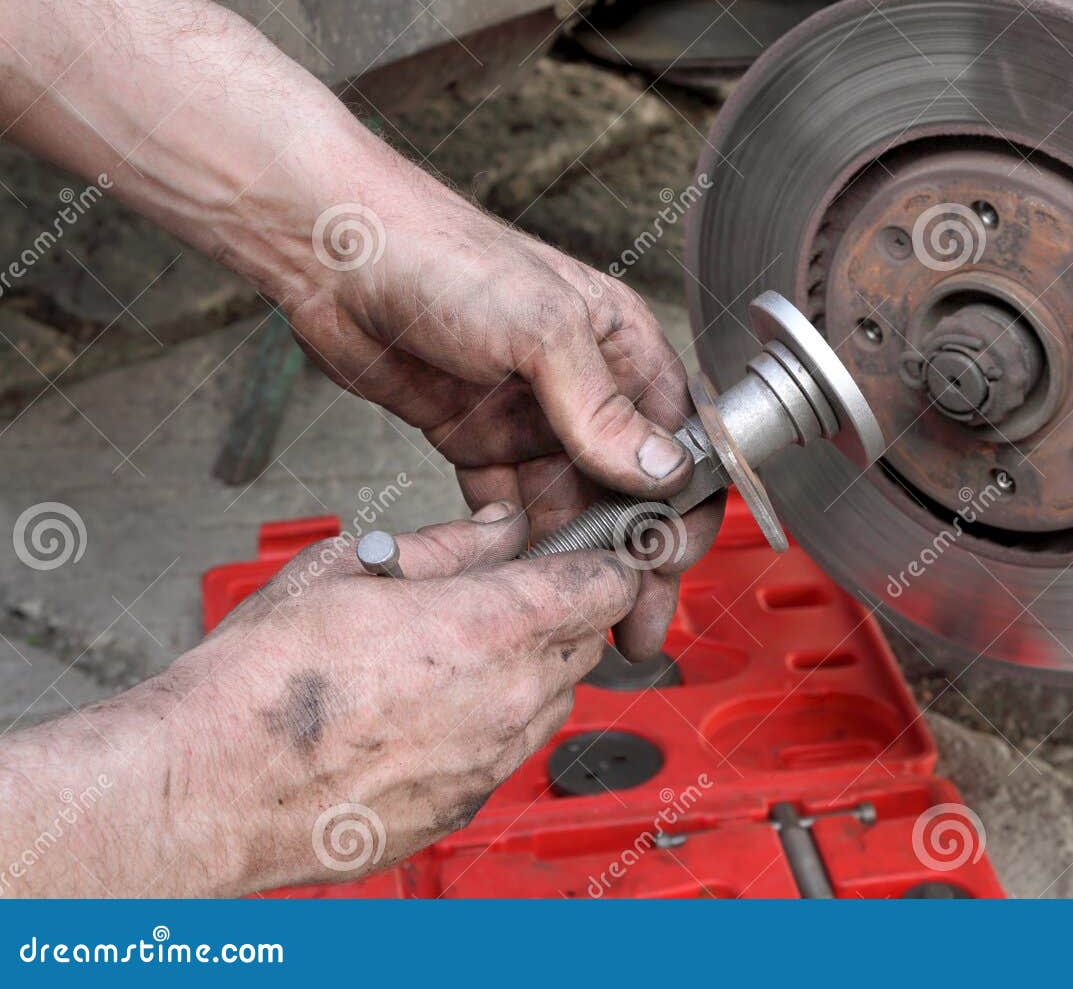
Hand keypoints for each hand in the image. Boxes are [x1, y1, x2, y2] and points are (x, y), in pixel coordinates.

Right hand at [172, 503, 635, 892]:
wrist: (208, 788)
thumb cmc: (262, 682)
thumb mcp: (350, 568)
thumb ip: (448, 545)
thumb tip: (500, 526)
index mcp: (489, 628)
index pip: (604, 587)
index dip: (599, 562)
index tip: (582, 553)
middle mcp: (507, 700)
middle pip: (584, 644)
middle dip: (558, 614)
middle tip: (500, 598)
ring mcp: (490, 761)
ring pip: (553, 701)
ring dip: (528, 672)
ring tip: (450, 656)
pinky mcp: (465, 805)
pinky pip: (510, 752)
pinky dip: (492, 726)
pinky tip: (429, 711)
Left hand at [280, 162, 721, 658]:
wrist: (335, 251)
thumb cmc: (445, 258)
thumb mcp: (538, 328)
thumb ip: (600, 407)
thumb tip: (662, 472)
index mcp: (623, 350)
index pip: (681, 444)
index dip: (682, 510)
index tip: (669, 567)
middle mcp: (586, 389)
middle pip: (630, 491)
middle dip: (636, 560)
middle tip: (634, 627)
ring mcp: (530, 418)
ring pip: (571, 508)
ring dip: (578, 564)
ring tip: (579, 623)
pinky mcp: (477, 439)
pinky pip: (510, 508)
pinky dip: (518, 548)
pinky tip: (520, 585)